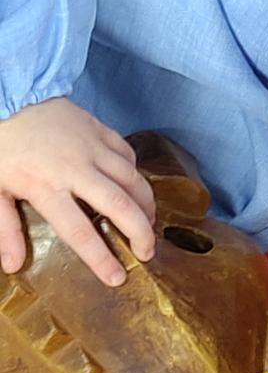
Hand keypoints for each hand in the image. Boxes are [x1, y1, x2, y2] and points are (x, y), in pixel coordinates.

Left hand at [0, 99, 155, 288]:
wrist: (6, 95)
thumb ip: (5, 228)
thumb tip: (13, 265)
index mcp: (46, 186)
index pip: (79, 230)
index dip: (101, 258)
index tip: (118, 278)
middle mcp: (75, 168)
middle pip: (118, 205)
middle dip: (140, 232)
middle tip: (147, 252)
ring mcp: (91, 147)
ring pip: (132, 180)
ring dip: (146, 205)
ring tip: (149, 223)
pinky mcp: (99, 130)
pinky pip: (127, 154)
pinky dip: (136, 173)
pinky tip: (135, 187)